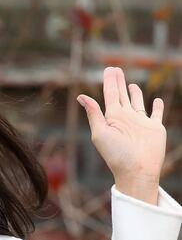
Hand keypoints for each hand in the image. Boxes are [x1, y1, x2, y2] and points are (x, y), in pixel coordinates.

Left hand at [77, 67, 165, 203]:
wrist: (136, 171)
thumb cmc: (116, 154)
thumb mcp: (100, 133)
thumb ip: (94, 113)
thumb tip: (81, 96)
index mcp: (112, 117)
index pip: (110, 94)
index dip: (109, 81)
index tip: (109, 69)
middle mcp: (126, 118)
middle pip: (121, 95)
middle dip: (118, 82)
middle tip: (115, 69)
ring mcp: (140, 122)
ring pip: (137, 103)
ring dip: (135, 93)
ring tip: (131, 84)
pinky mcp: (155, 128)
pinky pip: (156, 114)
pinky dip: (158, 107)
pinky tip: (157, 100)